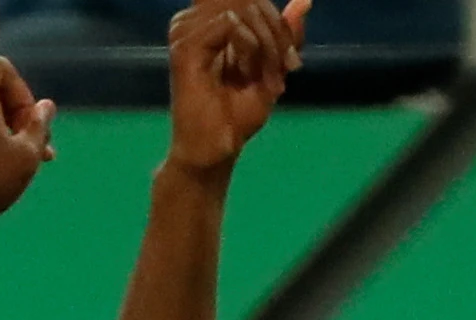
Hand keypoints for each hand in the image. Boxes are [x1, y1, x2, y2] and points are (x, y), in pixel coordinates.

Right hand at [166, 0, 305, 175]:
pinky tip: (246, 72)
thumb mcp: (274, 67)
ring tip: (263, 76)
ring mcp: (184, 34)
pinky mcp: (183, 48)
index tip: (291, 61)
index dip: (277, 21)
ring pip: (241, 7)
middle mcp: (191, 23)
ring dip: (265, 42)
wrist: (217, 149)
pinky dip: (250, 46)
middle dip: (277, 32)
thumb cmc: (237, 115)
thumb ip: (286, 33)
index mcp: (210, 25)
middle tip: (285, 67)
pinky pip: (230, 22)